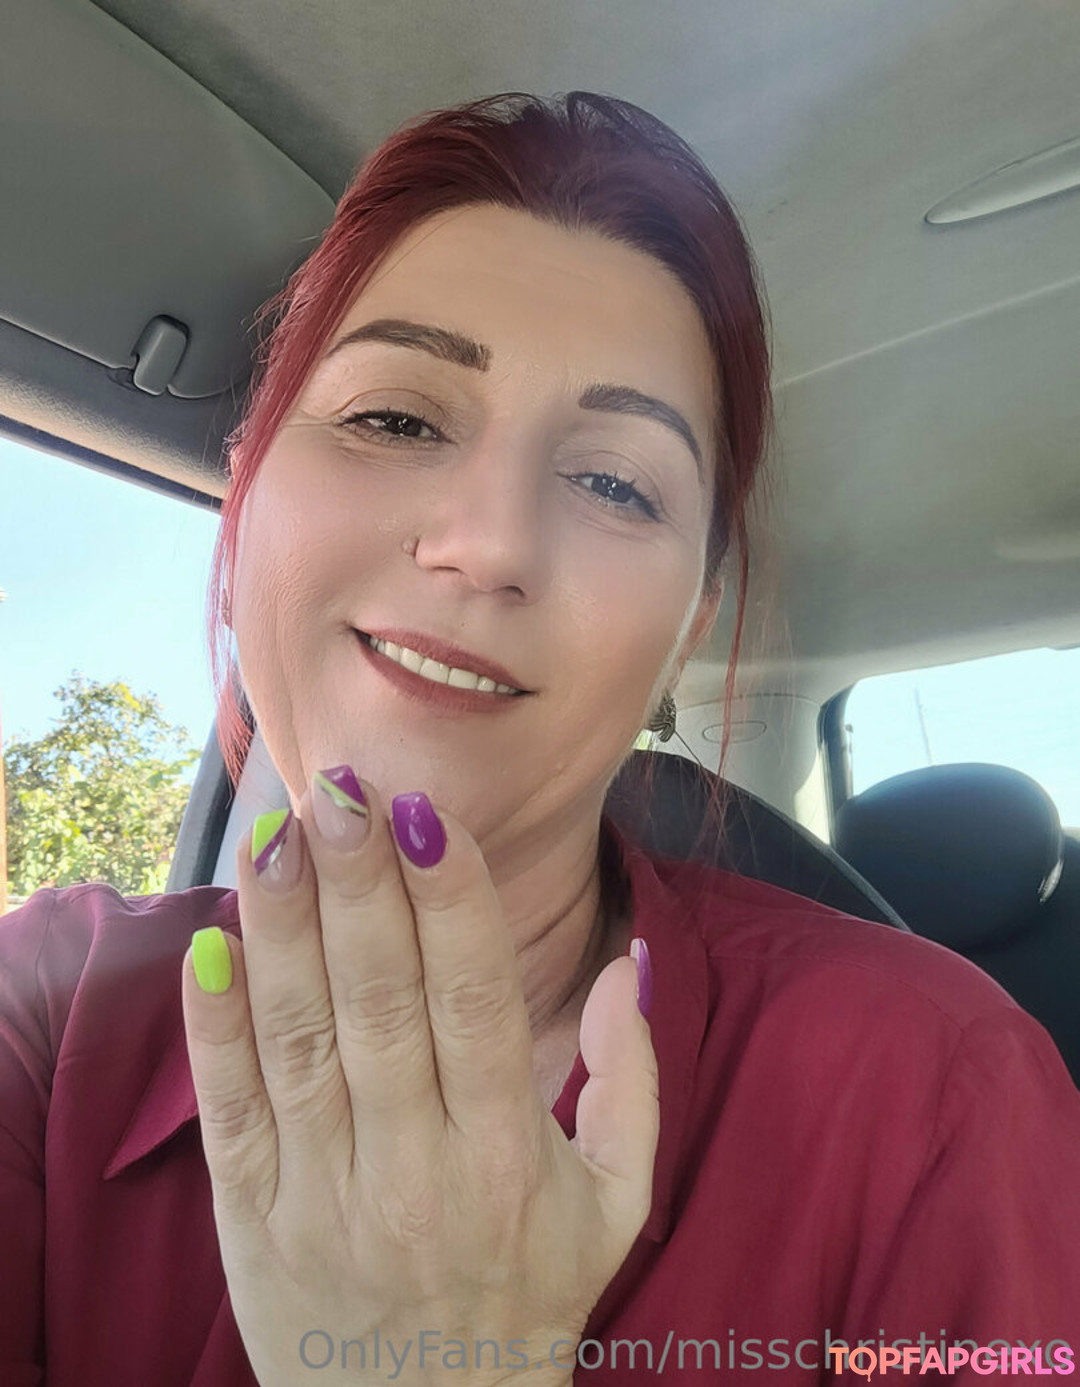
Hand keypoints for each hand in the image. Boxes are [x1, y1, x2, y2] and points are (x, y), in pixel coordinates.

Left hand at [181, 769, 658, 1386]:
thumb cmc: (528, 1295)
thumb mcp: (615, 1200)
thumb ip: (632, 1078)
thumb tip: (629, 957)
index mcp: (506, 1154)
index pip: (475, 1002)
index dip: (450, 901)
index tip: (426, 815)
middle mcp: (413, 1168)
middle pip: (379, 1002)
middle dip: (358, 885)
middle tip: (343, 790)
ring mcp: (324, 1194)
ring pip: (299, 1039)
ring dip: (284, 929)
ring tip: (280, 834)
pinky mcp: (254, 1220)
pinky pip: (231, 1110)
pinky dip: (215, 1027)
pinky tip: (211, 946)